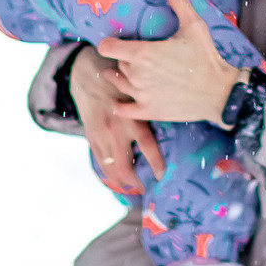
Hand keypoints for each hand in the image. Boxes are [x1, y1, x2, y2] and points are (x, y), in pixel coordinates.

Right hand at [70, 48, 161, 196]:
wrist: (88, 76)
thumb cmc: (121, 82)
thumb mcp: (139, 93)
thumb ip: (152, 109)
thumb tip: (177, 118)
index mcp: (132, 118)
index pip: (147, 147)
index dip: (155, 164)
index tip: (162, 176)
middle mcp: (115, 130)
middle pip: (124, 166)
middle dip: (134, 182)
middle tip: (145, 189)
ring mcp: (100, 136)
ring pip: (109, 168)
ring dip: (120, 182)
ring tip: (131, 188)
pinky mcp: (90, 137)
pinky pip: (99, 161)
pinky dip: (107, 172)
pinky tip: (115, 179)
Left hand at [99, 0, 245, 125]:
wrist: (220, 93)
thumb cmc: (206, 57)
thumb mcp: (194, 26)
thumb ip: (178, 2)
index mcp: (143, 53)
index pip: (107, 47)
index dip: (108, 43)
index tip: (114, 41)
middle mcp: (137, 75)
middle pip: (117, 64)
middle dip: (123, 59)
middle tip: (134, 56)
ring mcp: (141, 95)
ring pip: (118, 84)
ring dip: (119, 78)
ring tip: (123, 73)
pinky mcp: (148, 111)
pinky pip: (122, 109)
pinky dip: (120, 104)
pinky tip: (123, 100)